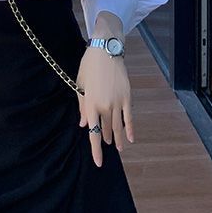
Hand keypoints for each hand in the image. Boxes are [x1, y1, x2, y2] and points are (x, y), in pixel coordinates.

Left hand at [75, 45, 134, 166]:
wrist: (105, 51)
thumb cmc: (89, 66)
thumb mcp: (80, 85)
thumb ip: (82, 106)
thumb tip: (82, 123)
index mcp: (90, 105)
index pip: (93, 133)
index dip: (96, 149)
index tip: (98, 162)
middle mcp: (104, 107)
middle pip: (106, 130)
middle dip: (106, 140)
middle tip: (107, 147)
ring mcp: (117, 103)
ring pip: (118, 126)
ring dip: (118, 138)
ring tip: (119, 148)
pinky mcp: (127, 97)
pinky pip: (129, 117)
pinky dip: (130, 129)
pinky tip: (131, 138)